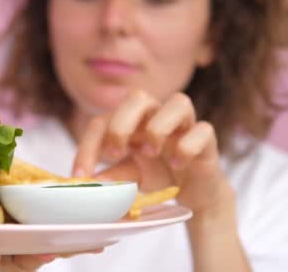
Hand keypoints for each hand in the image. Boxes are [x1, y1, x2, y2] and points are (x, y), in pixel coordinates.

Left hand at [72, 90, 234, 212]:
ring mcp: (184, 124)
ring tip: (151, 153)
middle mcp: (157, 115)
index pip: (103, 122)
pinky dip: (188, 146)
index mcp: (131, 122)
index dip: (87, 146)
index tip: (80, 175)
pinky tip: (178, 164)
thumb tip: (89, 182)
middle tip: (115, 153)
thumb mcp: (130, 177)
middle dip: (121, 123)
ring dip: (159, 127)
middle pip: (139, 97)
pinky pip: (203, 129)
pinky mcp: (207, 138)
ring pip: (179, 101)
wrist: (194, 191)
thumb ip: (112, 177)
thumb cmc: (158, 173)